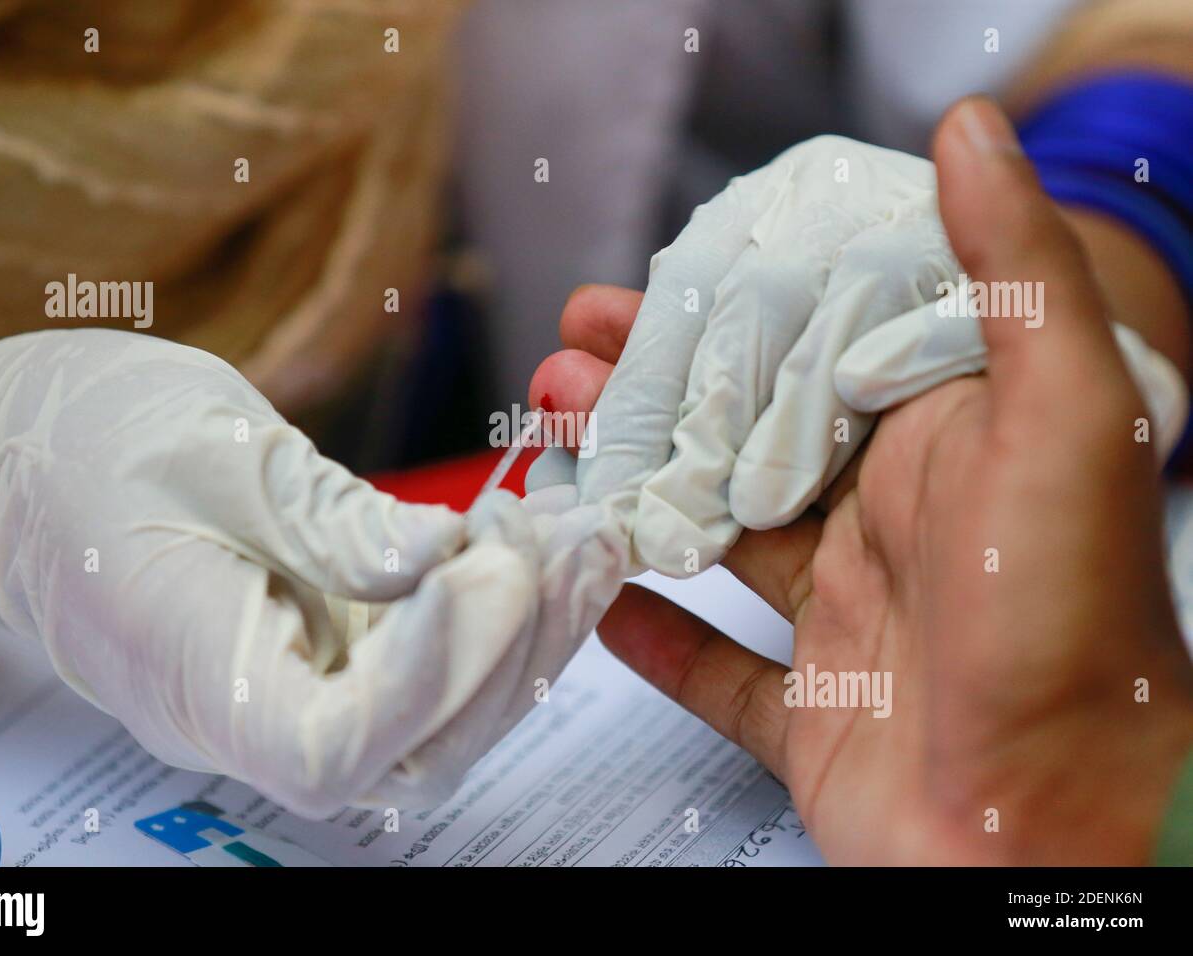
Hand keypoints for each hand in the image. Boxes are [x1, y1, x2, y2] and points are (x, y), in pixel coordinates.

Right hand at [0, 330, 625, 814]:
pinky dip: (495, 609)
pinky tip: (544, 539)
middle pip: (413, 747)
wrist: (19, 455)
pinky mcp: (328, 648)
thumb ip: (327, 521)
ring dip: (524, 635)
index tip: (476, 563)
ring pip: (439, 714)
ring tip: (582, 538)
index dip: (425, 675)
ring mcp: (295, 685)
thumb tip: (442, 557)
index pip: (332, 744)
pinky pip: (428, 660)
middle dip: (508, 650)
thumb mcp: (207, 450)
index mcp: (194, 676)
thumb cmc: (83, 441)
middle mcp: (252, 710)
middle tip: (562, 541)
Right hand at [534, 99, 1192, 863]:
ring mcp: (852, 623)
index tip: (634, 293)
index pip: (810, 357)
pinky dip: (659, 637)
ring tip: (555, 447)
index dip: (717, 318)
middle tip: (563, 366)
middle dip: (649, 398)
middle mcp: (895, 527)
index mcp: (944, 447)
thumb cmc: (1071, 633)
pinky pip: (720, 671)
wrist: (1062, 835)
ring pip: (719, 539)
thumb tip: (978, 132)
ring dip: (636, 492)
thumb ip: (1016, 273)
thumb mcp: (1065, 420)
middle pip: (745, 441)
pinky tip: (604, 600)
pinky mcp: (815, 715)